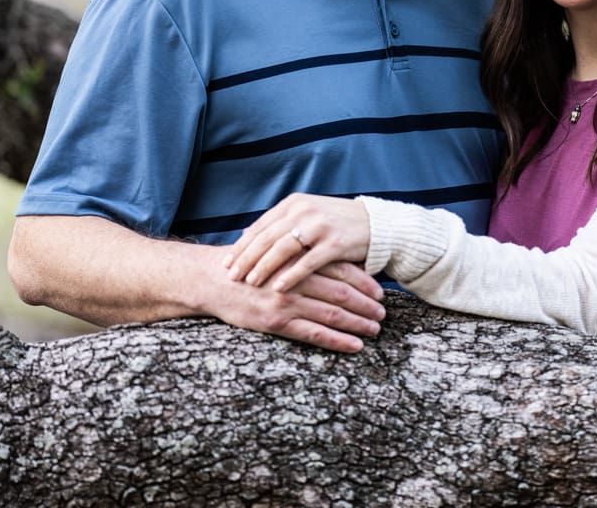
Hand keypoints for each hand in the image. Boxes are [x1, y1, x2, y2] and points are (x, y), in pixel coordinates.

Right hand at [213, 259, 384, 353]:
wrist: (213, 279)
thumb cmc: (248, 265)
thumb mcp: (277, 251)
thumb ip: (303, 255)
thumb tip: (336, 260)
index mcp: (299, 258)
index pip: (341, 269)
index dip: (364, 281)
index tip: (380, 291)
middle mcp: (296, 278)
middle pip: (342, 292)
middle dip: (366, 304)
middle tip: (383, 313)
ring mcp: (286, 301)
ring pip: (332, 314)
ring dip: (358, 323)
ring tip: (375, 330)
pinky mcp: (276, 322)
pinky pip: (314, 334)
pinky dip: (338, 340)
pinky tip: (355, 346)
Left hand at [225, 193, 371, 291]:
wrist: (375, 225)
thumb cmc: (336, 224)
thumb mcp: (307, 216)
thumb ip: (281, 224)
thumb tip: (247, 235)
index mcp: (294, 203)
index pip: (260, 226)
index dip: (242, 245)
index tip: (226, 262)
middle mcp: (304, 211)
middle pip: (267, 237)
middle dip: (246, 258)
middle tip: (231, 275)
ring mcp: (319, 226)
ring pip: (282, 248)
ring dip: (264, 266)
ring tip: (249, 282)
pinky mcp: (335, 243)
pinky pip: (307, 262)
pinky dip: (290, 275)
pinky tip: (278, 287)